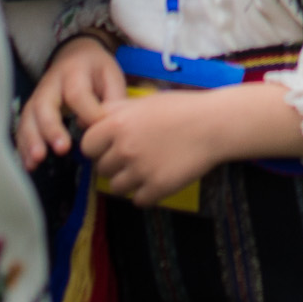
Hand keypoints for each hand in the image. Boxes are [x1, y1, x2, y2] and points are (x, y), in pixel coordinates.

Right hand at [17, 36, 125, 170]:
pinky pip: (22, 128)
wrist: (76, 54)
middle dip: (51, 128)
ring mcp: (37, 96)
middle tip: (62, 148)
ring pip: (29, 117)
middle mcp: (52, 83)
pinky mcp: (31, 110)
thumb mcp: (112, 75)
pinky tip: (29, 163)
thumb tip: (100, 126)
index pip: (77, 93)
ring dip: (32, 141)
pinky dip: (24, 147)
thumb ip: (112, 99)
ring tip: (38, 160)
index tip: (98, 131)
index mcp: (75, 71)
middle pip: (45, 104)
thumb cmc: (96, 70)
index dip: (88, 113)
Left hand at [81, 90, 222, 206]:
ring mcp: (140, 171)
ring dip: (129, 180)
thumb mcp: (146, 101)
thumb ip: (115, 109)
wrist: (215, 124)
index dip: (98, 146)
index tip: (112, 144)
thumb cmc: (182, 108)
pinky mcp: (157, 188)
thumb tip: (88, 118)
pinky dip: (147, 192)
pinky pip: (138, 200)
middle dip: (115, 164)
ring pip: (117, 188)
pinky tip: (161, 176)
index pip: (87, 146)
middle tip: (136, 154)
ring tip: (148, 166)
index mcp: (119, 124)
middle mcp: (125, 148)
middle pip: (101, 169)